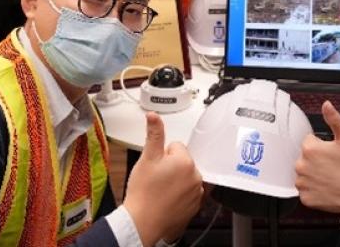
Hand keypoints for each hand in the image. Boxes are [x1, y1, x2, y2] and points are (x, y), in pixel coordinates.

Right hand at [124, 112, 203, 245]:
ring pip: (186, 177)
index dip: (162, 154)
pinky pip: (189, 193)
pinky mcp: (195, 206)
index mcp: (186, 161)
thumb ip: (154, 135)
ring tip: (161, 190)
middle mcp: (196, 176)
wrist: (142, 223)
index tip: (155, 166)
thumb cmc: (143, 193)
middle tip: (157, 178)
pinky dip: (180, 194)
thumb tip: (154, 116)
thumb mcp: (146, 159)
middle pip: (183, 161)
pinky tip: (167, 199)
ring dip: (176, 180)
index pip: (175, 147)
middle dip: (171, 166)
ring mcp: (197, 193)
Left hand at [294, 101, 339, 214]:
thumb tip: (326, 105)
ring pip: (304, 173)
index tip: (331, 151)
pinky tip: (326, 186)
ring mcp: (303, 182)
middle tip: (332, 164)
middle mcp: (302, 165)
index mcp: (310, 148)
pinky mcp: (305, 197)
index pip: (309, 140)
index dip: (321, 145)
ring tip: (330, 175)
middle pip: (305, 157)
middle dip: (316, 159)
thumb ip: (334, 119)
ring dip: (313, 173)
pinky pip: (305, 189)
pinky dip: (313, 188)